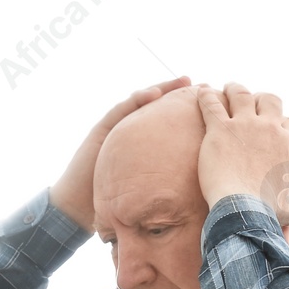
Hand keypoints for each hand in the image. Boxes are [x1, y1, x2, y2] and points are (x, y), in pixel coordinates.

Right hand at [50, 75, 192, 232]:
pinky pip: (122, 109)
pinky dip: (138, 99)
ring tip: (183, 82)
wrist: (77, 206)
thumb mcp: (144, 194)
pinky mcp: (102, 127)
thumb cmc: (111, 205)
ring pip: (141, 102)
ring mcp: (115, 128)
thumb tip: (196, 202)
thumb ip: (163, 188)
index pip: (167, 123)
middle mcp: (130, 133)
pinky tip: (154, 93)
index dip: (186, 113)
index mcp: (142, 147)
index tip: (210, 105)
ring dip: (162, 89)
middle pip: (158, 108)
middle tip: (202, 85)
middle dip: (179, 95)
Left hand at [196, 83, 288, 225]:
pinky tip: (201, 95)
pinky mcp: (220, 129)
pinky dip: (206, 97)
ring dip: (234, 89)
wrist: (242, 210)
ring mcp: (244, 126)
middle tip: (249, 102)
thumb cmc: (267, 211)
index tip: (274, 126)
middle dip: (260, 99)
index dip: (282, 122)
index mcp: (288, 143)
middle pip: (269, 99)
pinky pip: (212, 104)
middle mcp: (269, 128)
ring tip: (226, 89)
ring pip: (241, 94)